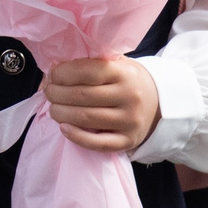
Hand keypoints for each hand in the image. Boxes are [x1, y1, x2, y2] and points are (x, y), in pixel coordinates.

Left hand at [44, 54, 160, 150]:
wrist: (158, 102)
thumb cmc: (126, 80)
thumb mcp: (113, 64)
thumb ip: (86, 65)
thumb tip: (49, 76)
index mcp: (123, 72)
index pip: (86, 71)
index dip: (62, 73)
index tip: (52, 75)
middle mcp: (129, 96)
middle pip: (81, 96)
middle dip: (56, 94)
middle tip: (48, 92)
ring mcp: (130, 120)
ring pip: (86, 118)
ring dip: (60, 114)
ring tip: (53, 108)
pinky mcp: (128, 140)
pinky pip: (98, 143)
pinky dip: (77, 137)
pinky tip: (64, 128)